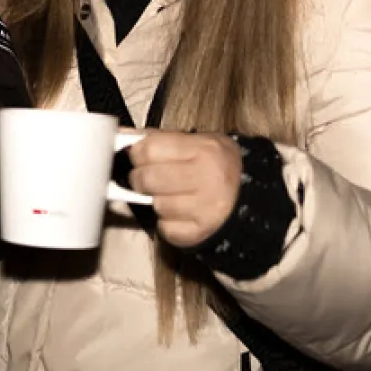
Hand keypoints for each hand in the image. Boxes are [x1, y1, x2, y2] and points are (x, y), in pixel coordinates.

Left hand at [127, 132, 242, 248]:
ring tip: (174, 195)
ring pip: (155, 205)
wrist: (252, 201)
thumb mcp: (197, 143)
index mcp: (206, 150)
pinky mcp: (200, 234)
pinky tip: (181, 214)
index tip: (141, 157)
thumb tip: (119, 135)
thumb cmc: (216, 168)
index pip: (149, 148)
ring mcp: (206, 210)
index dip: (138, 153)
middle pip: (147, 178)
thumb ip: (159, 138)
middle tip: (150, 178)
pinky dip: (168, 223)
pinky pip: (165, 229)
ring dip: (157, 202)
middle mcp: (209, 179)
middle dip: (141, 179)